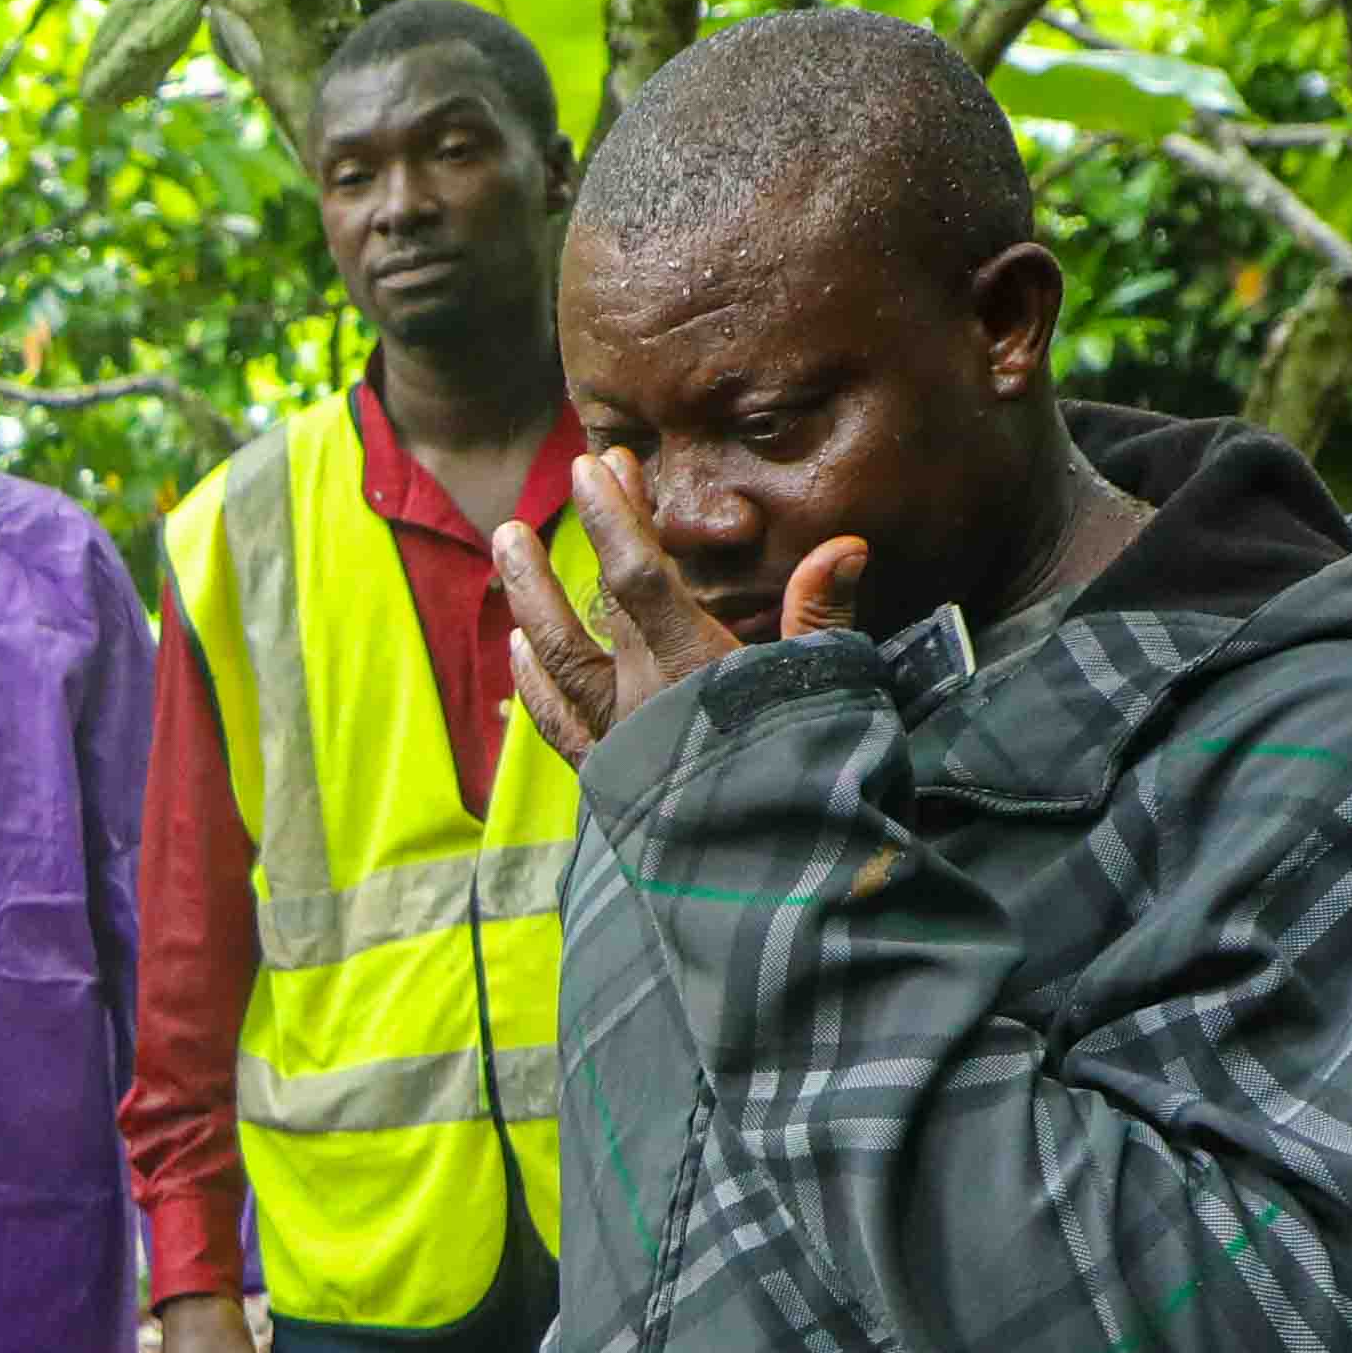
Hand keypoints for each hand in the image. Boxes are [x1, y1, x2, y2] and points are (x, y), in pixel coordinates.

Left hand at [493, 450, 868, 760]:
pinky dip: (533, 685)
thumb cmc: (811, 783)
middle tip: (587, 469)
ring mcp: (619, 743)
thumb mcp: (830, 692)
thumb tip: (842, 545)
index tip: (599, 464)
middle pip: (600, 603)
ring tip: (509, 541)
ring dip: (530, 597)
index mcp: (694, 671)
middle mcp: (643, 701)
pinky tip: (517, 651)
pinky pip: (558, 725)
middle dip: (593, 531)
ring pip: (558, 659)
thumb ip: (822, 618)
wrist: (772, 889)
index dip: (617, 517)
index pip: (640, 577)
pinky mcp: (611, 784)